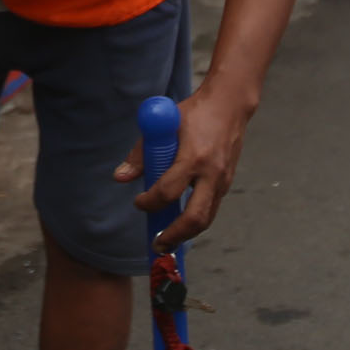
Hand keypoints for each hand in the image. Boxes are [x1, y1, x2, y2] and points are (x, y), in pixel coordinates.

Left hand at [133, 76, 255, 250]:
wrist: (230, 105)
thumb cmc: (194, 113)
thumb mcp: (164, 126)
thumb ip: (141, 154)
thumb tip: (120, 177)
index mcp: (193, 157)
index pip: (168, 191)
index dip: (149, 202)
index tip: (138, 202)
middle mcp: (211, 173)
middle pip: (194, 217)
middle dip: (174, 236)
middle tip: (157, 245)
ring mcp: (223, 180)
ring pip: (206, 219)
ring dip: (186, 234)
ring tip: (167, 241)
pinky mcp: (227, 183)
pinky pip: (211, 209)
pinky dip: (195, 220)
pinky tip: (181, 223)